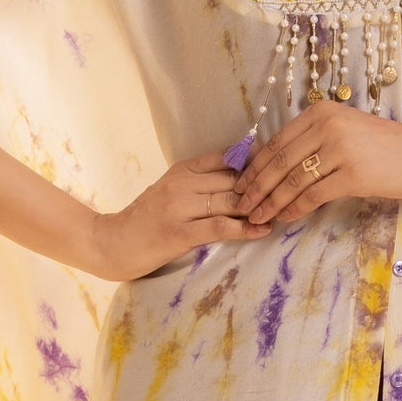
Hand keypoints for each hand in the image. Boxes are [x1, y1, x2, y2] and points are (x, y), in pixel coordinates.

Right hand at [88, 150, 271, 280]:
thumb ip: (200, 183)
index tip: (278, 164)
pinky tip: (263, 230)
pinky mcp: (180, 232)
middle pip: (233, 180)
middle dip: (263, 187)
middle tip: (289, 192)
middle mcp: (182, 184)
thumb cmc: (145, 220)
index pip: (224, 158)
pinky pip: (220, 226)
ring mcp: (180, 207)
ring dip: (259, 207)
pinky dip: (245, 228)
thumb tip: (241, 179)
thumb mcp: (171, 192)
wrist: (112, 242)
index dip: (254, 160)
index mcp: (182, 170)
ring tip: (283, 211)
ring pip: (230, 201)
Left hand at [231, 101, 401, 224]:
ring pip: (293, 180)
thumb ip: (315, 140)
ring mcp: (340, 149)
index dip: (255, 166)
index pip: (277, 142)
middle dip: (256, 186)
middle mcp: (327, 126)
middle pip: (279, 161)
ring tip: (258, 217)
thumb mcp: (345, 130)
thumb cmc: (386, 145)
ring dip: (271, 202)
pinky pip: (313, 194)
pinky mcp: (352, 175)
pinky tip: (285, 217)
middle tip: (242, 204)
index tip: (241, 184)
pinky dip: (295, 208)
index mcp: (320, 112)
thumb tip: (278, 164)